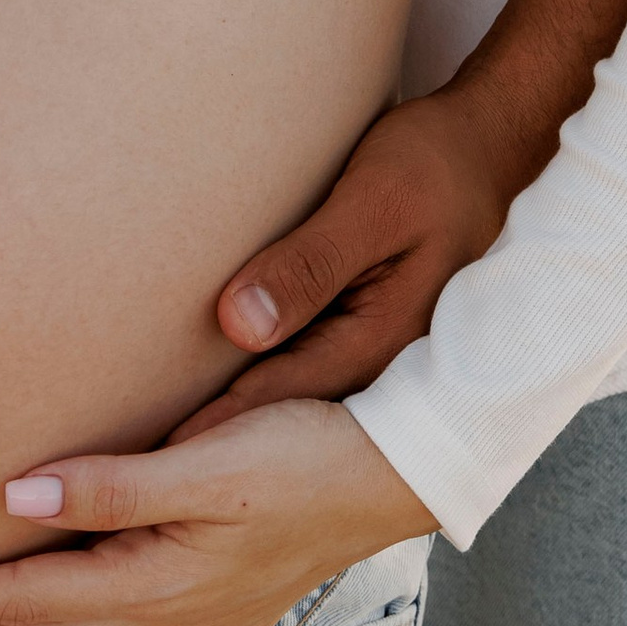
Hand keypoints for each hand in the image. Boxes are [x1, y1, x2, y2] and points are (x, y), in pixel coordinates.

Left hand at [176, 87, 524, 436]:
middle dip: (212, 440)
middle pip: (280, 414)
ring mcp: (374, 354)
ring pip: (289, 398)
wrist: (490, 148)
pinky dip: (259, 376)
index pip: (276, 400)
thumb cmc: (431, 165)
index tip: (143, 458)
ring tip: (159, 449)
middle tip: (136, 478)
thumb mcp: (371, 204)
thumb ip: (310, 264)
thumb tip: (237, 324)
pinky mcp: (365, 331)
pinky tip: (214, 382)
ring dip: (233, 416)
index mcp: (379, 343)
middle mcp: (378, 365)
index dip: (206, 427)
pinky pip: (303, 367)